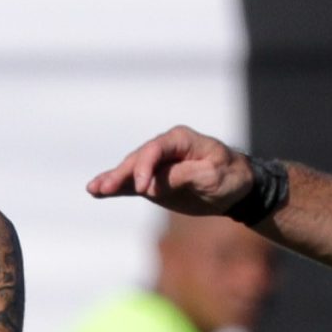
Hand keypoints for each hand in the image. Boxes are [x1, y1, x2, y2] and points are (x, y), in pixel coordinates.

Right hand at [88, 126, 254, 214]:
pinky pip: (132, 184)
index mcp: (180, 140)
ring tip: (93, 189)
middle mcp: (165, 148)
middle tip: (105, 188)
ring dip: (113, 180)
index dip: (145, 167)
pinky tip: (96, 191)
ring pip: (131, 171)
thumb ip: (184, 176)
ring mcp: (157, 165)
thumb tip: (154, 184)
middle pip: (138, 159)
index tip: (143, 188)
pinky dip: (117, 188)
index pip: (156, 150)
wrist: (238, 188)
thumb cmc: (229, 176)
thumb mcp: (213, 175)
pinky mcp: (154, 182)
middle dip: (121, 174)